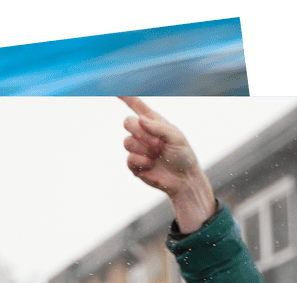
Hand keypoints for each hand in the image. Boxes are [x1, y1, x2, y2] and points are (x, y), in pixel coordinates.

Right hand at [120, 96, 216, 232]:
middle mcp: (144, 133)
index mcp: (154, 122)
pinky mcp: (134, 164)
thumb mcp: (176, 137)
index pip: (137, 106)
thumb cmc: (183, 156)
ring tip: (157, 155)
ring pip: (127, 142)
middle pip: (127, 122)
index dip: (125, 97)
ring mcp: (137, 148)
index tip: (114, 89)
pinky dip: (141, 161)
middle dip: (140, 132)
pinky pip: (129, 158)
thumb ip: (158, 127)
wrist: (183, 180)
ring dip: (143, 149)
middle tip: (157, 143)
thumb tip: (140, 120)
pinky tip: (151, 165)